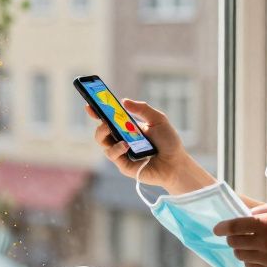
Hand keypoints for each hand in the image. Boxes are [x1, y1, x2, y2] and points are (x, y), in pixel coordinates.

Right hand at [85, 99, 207, 191]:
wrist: (176, 163)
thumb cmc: (168, 142)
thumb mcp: (158, 119)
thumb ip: (142, 109)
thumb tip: (124, 101)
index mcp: (127, 128)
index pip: (109, 119)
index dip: (97, 112)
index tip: (90, 104)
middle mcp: (121, 140)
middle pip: (101, 132)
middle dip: (99, 123)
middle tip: (102, 118)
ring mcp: (121, 153)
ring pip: (103, 143)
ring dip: (103, 134)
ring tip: (110, 128)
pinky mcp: (124, 165)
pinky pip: (113, 155)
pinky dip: (117, 148)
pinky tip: (126, 144)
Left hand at [213, 204, 266, 266]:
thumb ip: (262, 211)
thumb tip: (244, 215)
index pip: (234, 226)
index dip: (221, 228)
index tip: (216, 229)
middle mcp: (266, 242)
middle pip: (234, 243)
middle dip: (232, 239)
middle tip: (238, 237)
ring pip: (241, 256)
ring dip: (241, 250)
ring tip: (250, 246)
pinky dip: (251, 261)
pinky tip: (259, 256)